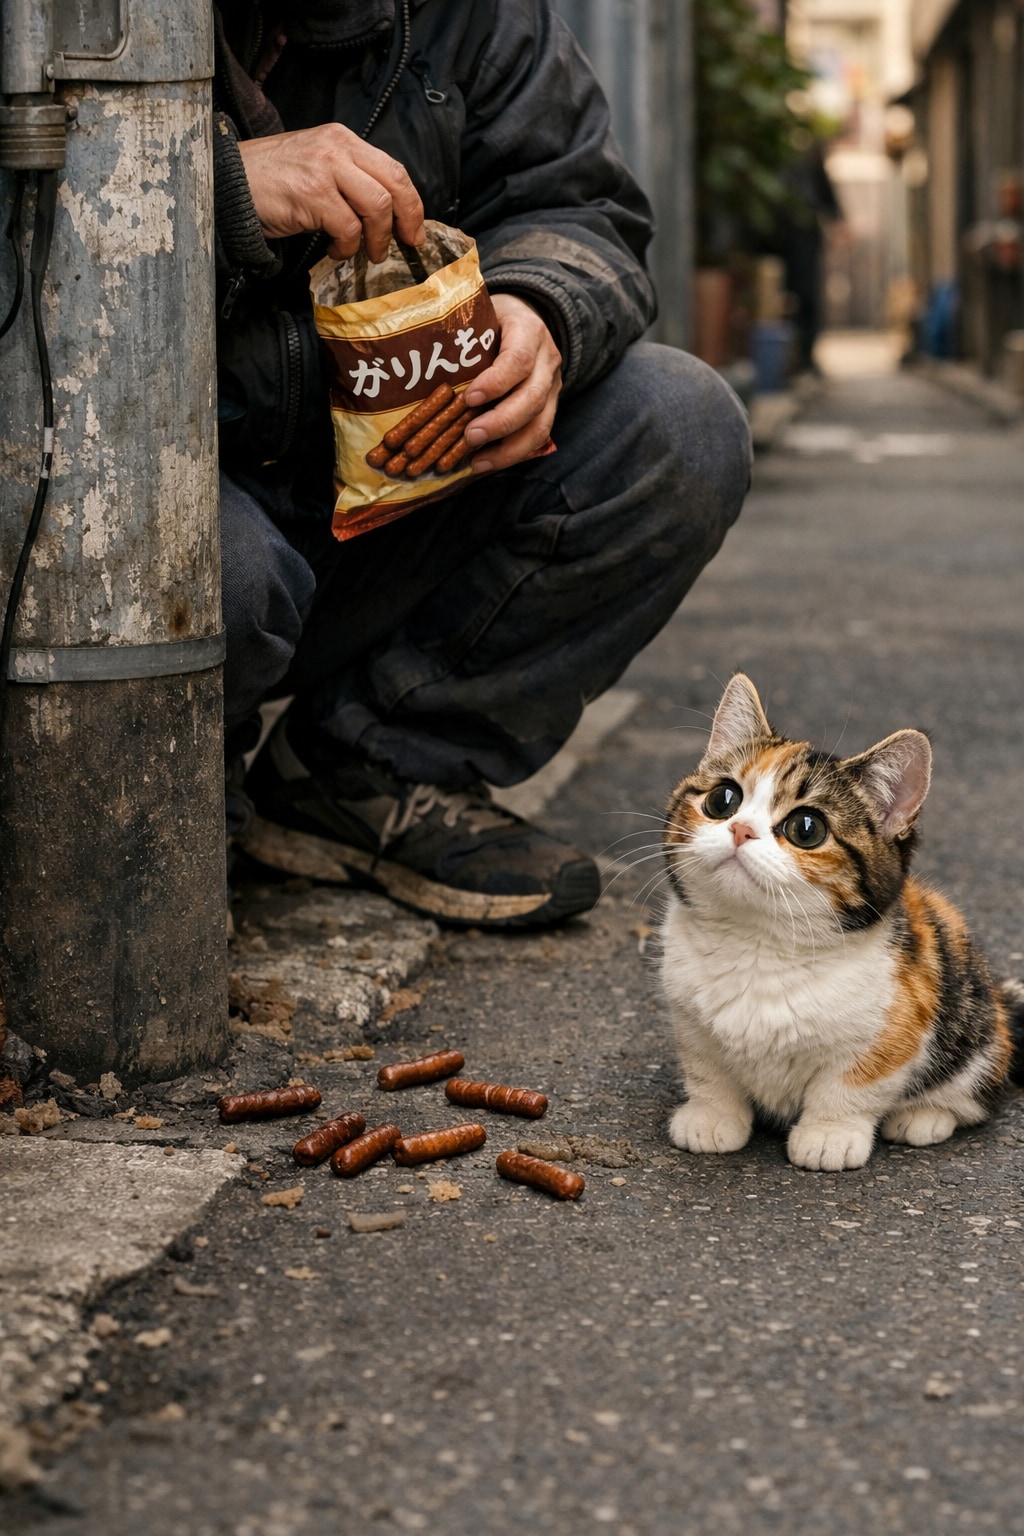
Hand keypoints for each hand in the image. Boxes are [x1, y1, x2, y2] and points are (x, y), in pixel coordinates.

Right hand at [237, 123, 424, 262]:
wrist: (231, 182)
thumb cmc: (272, 180)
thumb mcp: (317, 166)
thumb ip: (349, 179)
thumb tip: (387, 213)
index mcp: (342, 139)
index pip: (393, 168)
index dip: (412, 203)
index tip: (414, 229)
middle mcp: (337, 148)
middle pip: (394, 184)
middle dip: (407, 219)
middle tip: (404, 243)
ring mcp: (325, 169)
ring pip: (377, 206)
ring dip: (377, 238)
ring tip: (366, 252)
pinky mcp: (312, 195)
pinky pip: (349, 227)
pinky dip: (347, 246)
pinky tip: (335, 249)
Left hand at [462, 294, 561, 472]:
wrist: (526, 319)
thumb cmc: (493, 319)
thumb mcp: (480, 315)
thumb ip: (461, 333)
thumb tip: (416, 357)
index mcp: (528, 331)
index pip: (518, 359)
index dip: (496, 382)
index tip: (469, 398)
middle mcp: (546, 360)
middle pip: (533, 397)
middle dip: (501, 422)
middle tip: (470, 437)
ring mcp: (552, 386)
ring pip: (541, 424)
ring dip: (508, 448)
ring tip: (477, 461)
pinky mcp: (550, 407)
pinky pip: (538, 436)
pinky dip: (512, 453)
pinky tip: (486, 462)